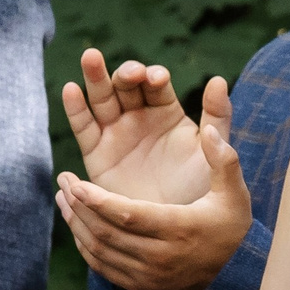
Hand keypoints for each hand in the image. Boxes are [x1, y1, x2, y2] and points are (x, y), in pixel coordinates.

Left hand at [57, 52, 252, 289]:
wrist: (238, 280)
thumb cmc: (233, 230)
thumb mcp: (235, 194)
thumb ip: (224, 160)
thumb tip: (207, 130)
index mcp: (179, 229)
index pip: (127, 215)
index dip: (98, 200)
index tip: (76, 183)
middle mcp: (160, 257)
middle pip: (106, 233)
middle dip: (78, 206)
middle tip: (63, 182)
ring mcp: (150, 276)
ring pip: (100, 251)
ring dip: (76, 225)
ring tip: (63, 199)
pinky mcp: (143, 288)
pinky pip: (104, 269)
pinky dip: (86, 247)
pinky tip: (77, 226)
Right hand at [63, 51, 220, 203]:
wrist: (177, 232)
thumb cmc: (200, 191)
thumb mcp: (213, 153)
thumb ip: (218, 117)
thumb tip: (218, 79)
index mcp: (167, 112)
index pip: (155, 85)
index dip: (153, 77)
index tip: (157, 79)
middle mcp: (139, 118)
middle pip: (125, 85)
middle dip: (125, 73)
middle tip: (129, 73)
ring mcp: (115, 133)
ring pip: (102, 99)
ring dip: (95, 78)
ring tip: (90, 57)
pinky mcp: (95, 154)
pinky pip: (84, 127)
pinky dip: (76, 108)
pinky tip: (71, 90)